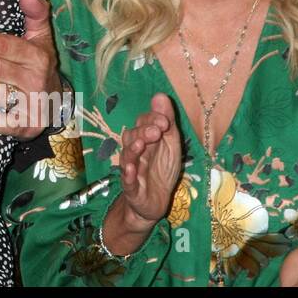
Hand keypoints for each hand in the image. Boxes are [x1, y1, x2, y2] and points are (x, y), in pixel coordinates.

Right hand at [118, 94, 181, 229]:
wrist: (154, 203)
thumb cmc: (161, 170)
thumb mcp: (170, 145)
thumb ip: (167, 122)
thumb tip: (160, 95)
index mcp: (145, 139)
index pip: (143, 123)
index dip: (152, 120)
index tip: (165, 121)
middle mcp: (135, 152)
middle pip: (132, 137)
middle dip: (143, 132)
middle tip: (156, 131)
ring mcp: (132, 169)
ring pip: (127, 156)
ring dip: (133, 149)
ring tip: (140, 144)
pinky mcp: (131, 188)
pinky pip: (127, 180)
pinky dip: (128, 174)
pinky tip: (131, 169)